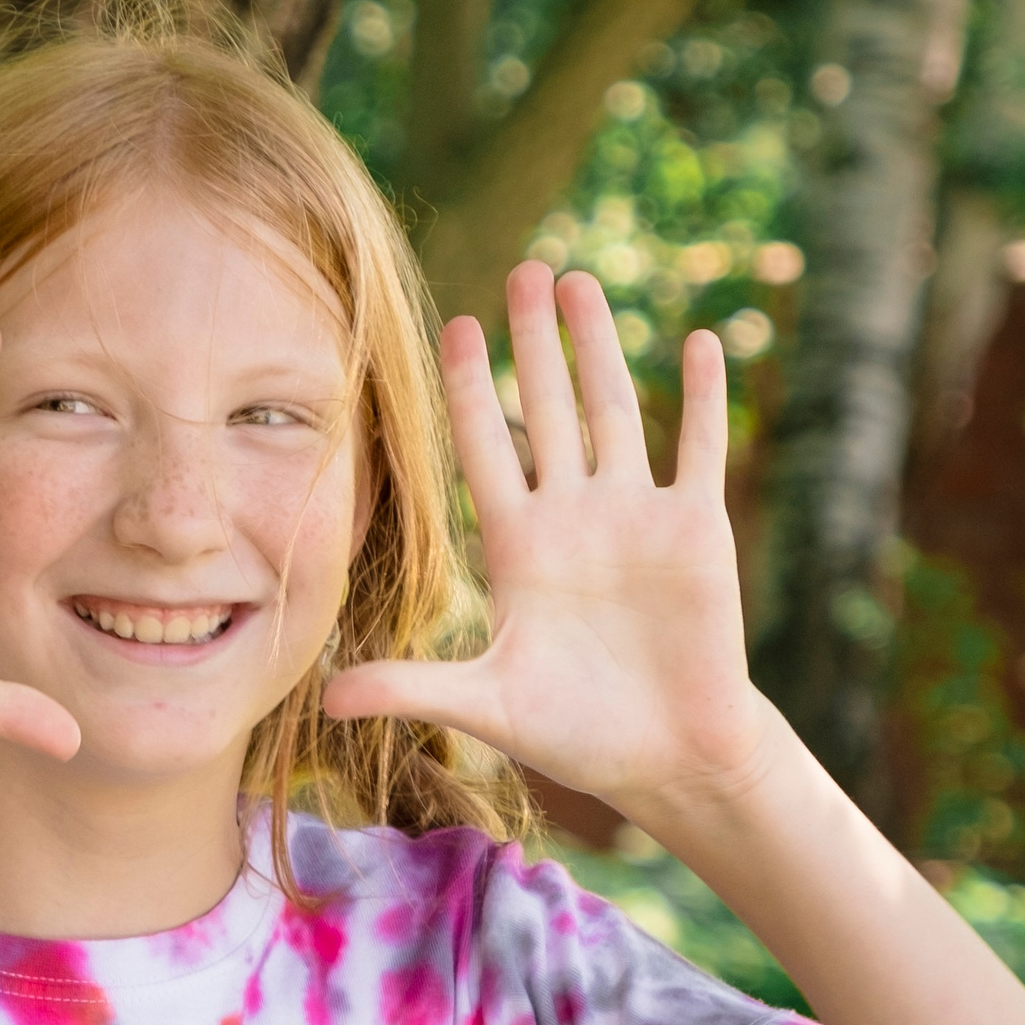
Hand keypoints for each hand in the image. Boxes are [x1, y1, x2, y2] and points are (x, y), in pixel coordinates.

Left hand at [324, 263, 777, 813]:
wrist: (667, 756)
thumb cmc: (576, 733)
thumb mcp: (486, 707)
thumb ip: (412, 689)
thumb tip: (321, 700)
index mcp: (517, 547)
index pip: (484, 449)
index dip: (468, 389)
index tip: (453, 325)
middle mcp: (572, 517)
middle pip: (547, 409)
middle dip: (533, 342)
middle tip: (523, 267)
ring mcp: (635, 517)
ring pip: (615, 412)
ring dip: (600, 349)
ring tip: (582, 282)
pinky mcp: (697, 531)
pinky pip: (699, 450)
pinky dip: (703, 398)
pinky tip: (702, 341)